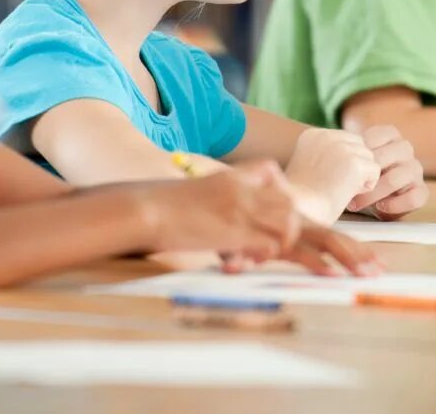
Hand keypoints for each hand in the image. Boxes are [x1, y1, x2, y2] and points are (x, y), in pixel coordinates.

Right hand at [143, 164, 302, 261]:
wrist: (146, 209)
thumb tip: (223, 216)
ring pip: (288, 222)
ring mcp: (241, 209)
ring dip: (282, 242)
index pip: (273, 173)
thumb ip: (218, 199)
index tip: (269, 212)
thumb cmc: (164, 206)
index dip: (279, 194)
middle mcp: (242, 189)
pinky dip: (266, 256)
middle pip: (289, 201)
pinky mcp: (234, 232)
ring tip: (262, 255)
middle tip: (272, 241)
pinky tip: (248, 262)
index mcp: (232, 176)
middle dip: (289, 225)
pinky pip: (271, 244)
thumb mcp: (199, 193)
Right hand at [149, 164, 383, 276]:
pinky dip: (295, 258)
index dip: (336, 238)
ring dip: (327, 256)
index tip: (363, 255)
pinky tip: (319, 272)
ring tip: (352, 274)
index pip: (307, 215)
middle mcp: (258, 197)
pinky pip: (272, 244)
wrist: (148, 205)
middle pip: (311, 224)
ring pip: (298, 232)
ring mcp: (248, 211)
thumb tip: (272, 201)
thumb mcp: (220, 189)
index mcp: (259, 189)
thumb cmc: (181, 207)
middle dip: (345, 248)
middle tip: (373, 268)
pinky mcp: (235, 228)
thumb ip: (249, 190)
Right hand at [284, 127, 380, 221]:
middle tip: (338, 184)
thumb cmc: (304, 198)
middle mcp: (327, 136)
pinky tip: (349, 194)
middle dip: (355, 165)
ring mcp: (342, 148)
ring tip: (340, 190)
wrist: (302, 211)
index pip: (344, 139)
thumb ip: (326, 154)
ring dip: (361, 176)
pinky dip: (367, 186)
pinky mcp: (355, 163)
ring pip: (369, 157)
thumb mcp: (309, 165)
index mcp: (314, 135)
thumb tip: (350, 156)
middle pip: (359, 145)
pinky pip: (374, 171)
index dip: (343, 161)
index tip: (328, 177)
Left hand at [346, 125, 427, 218]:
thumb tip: (316, 139)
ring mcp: (415, 170)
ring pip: (399, 177)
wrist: (372, 199)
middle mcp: (405, 150)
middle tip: (348, 186)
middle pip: (391, 155)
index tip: (346, 164)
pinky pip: (415, 197)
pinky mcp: (421, 191)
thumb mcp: (352, 158)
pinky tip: (380, 207)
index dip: (363, 149)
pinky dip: (396, 204)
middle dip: (367, 172)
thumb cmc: (357, 174)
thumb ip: (345, 149)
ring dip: (375, 192)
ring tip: (356, 203)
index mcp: (391, 136)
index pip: (381, 135)